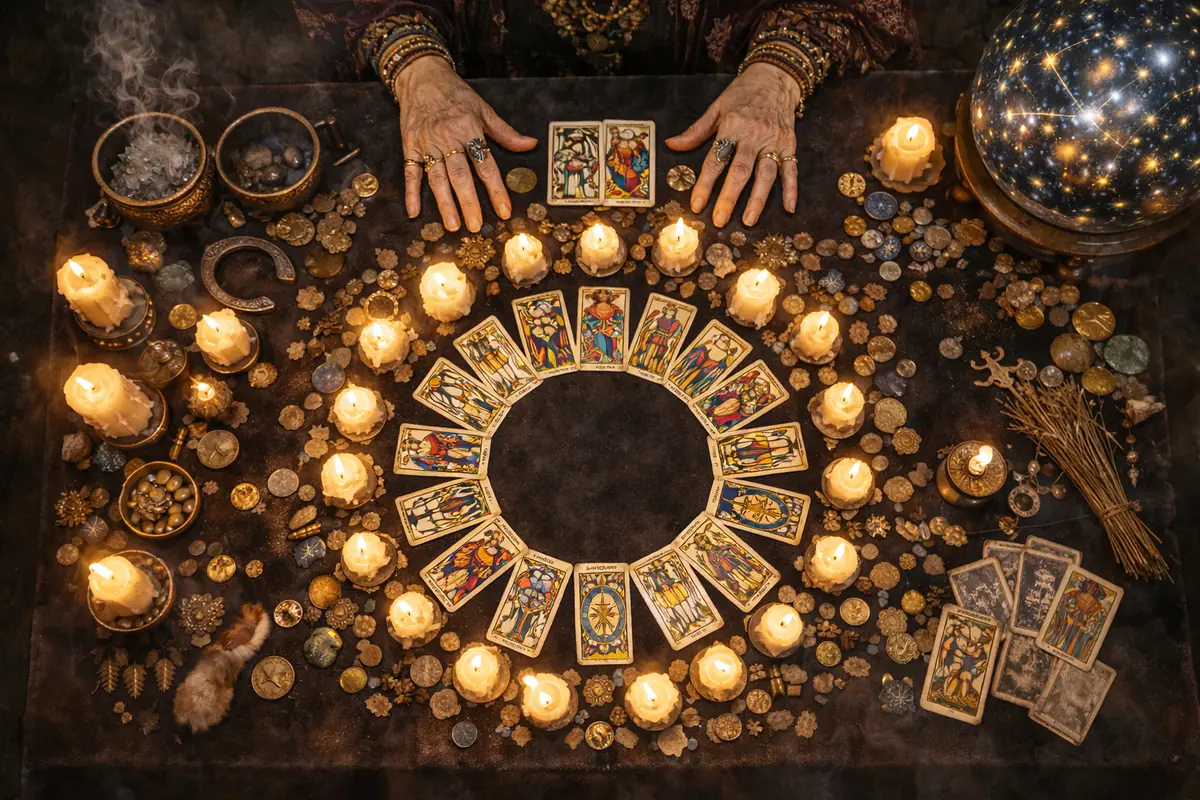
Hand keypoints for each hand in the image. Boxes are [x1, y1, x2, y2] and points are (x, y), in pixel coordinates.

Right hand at [393, 56, 536, 230]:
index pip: (486, 165)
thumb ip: (505, 132)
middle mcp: (447, 138)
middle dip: (469, 202)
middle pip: (460, 175)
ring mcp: (427, 143)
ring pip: (436, 177)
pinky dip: (411, 191)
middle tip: (476, 226)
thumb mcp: (482, 108)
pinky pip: (410, 171)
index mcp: (469, 129)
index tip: (503, 211)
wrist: (421, 75)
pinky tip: (414, 211)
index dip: (495, 190)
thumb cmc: (455, 94)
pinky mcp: (409, 144)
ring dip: (444, 203)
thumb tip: (530, 145)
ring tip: (453, 225)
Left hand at [666, 63, 801, 226]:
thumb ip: (696, 131)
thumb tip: (672, 144)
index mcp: (733, 125)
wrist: (775, 76)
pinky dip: (791, 189)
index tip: (697, 204)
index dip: (705, 183)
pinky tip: (789, 207)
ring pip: (766, 174)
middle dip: (729, 197)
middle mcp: (754, 135)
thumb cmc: (743, 93)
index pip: (716, 159)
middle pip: (741, 170)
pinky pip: (791, 169)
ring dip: (758, 199)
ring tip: (749, 220)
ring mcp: (774, 141)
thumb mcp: (717, 107)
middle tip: (720, 219)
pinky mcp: (790, 144)